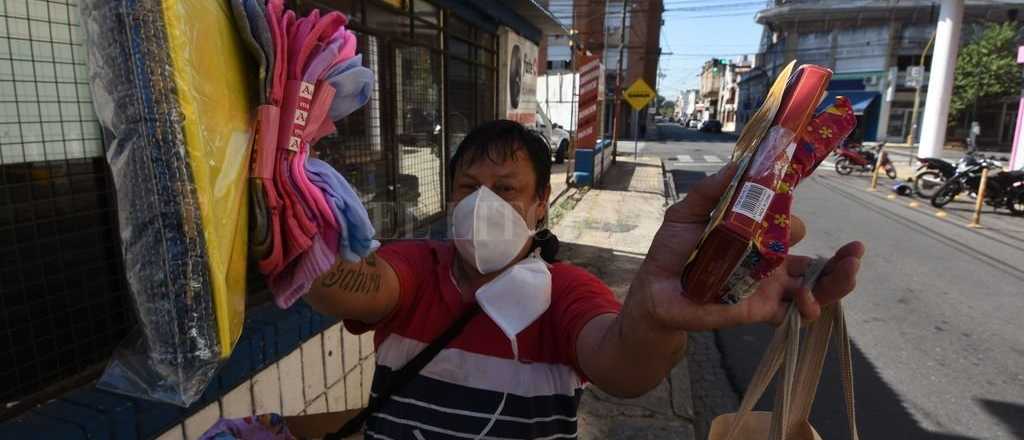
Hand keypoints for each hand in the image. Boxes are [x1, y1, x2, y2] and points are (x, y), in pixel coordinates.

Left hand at [628, 163, 864, 331]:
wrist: (655, 290)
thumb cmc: (672, 250)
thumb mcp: (687, 213)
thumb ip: (710, 191)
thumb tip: (737, 165)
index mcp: (759, 238)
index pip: (792, 227)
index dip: (797, 219)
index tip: (802, 209)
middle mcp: (769, 264)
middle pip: (816, 263)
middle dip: (841, 259)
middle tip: (857, 249)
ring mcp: (766, 288)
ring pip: (813, 287)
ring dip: (838, 282)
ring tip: (851, 271)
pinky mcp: (756, 310)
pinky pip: (789, 314)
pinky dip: (805, 309)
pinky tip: (809, 302)